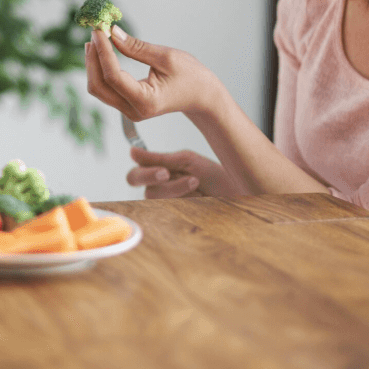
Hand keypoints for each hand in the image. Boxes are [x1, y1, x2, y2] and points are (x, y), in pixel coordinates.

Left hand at [85, 26, 215, 121]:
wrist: (202, 96)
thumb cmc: (190, 76)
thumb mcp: (166, 57)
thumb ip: (136, 47)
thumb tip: (113, 33)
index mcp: (145, 101)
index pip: (113, 76)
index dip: (102, 52)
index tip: (99, 30)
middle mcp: (133, 110)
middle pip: (98, 86)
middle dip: (92, 59)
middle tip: (94, 33)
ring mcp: (129, 111)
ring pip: (99, 89)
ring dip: (93, 64)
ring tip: (96, 39)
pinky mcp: (127, 105)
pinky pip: (106, 88)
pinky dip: (100, 69)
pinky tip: (101, 52)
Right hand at [126, 147, 246, 198]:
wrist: (236, 192)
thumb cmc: (214, 176)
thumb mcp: (186, 161)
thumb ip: (159, 158)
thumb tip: (132, 152)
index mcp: (159, 172)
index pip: (135, 174)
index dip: (143, 173)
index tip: (162, 170)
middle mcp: (159, 189)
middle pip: (143, 189)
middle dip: (156, 179)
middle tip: (172, 175)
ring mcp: (168, 204)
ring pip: (155, 198)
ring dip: (176, 188)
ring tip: (196, 183)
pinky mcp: (176, 216)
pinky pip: (170, 210)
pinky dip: (185, 200)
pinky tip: (198, 196)